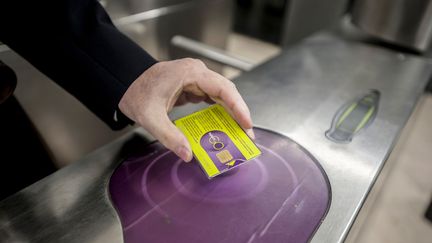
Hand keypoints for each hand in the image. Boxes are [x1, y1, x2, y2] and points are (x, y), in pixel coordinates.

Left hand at [118, 58, 252, 161]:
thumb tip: (188, 154)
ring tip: (239, 133)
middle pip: (227, 92)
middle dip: (239, 113)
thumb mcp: (151, 118)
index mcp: (190, 74)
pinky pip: (213, 97)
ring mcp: (196, 78)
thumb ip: (170, 137)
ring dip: (232, 113)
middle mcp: (197, 72)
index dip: (238, 106)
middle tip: (247, 135)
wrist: (125, 82)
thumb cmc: (137, 93)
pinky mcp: (193, 85)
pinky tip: (224, 125)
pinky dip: (220, 111)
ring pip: (222, 94)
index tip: (247, 123)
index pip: (223, 89)